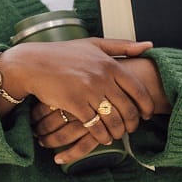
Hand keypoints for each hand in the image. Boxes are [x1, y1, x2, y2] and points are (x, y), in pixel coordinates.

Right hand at [29, 56, 171, 164]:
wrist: (32, 63)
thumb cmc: (62, 54)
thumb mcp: (93, 44)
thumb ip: (122, 45)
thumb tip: (149, 46)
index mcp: (109, 64)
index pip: (138, 90)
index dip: (146, 106)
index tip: (147, 115)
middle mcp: (101, 77)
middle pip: (128, 109)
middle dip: (133, 123)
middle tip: (132, 128)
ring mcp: (88, 91)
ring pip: (113, 120)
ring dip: (118, 132)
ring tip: (117, 134)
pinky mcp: (74, 104)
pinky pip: (95, 126)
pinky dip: (102, 135)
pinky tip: (102, 137)